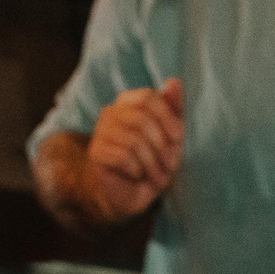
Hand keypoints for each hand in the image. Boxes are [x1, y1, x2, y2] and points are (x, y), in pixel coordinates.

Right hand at [80, 79, 184, 222]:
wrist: (134, 192)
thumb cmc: (155, 159)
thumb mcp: (172, 134)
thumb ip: (174, 108)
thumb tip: (173, 81)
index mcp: (128, 102)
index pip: (148, 97)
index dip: (166, 116)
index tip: (178, 137)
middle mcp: (110, 113)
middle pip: (141, 119)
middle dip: (161, 145)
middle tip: (171, 164)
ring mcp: (100, 132)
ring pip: (133, 141)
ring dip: (152, 162)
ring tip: (159, 175)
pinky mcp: (95, 153)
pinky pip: (123, 157)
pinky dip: (138, 170)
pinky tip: (138, 175)